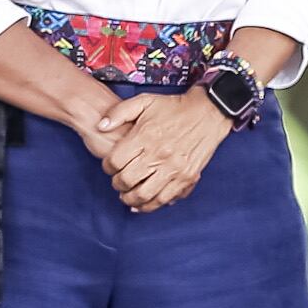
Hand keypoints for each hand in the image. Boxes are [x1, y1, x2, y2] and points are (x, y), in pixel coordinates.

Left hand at [92, 91, 231, 212]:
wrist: (207, 113)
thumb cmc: (173, 107)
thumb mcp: (144, 101)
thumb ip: (119, 112)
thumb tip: (100, 126)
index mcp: (145, 136)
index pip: (115, 161)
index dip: (107, 167)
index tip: (109, 167)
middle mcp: (158, 154)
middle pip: (127, 180)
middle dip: (117, 184)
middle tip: (117, 182)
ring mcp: (173, 168)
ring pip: (143, 194)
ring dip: (130, 198)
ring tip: (126, 195)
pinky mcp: (186, 177)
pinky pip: (163, 199)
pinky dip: (149, 206)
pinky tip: (141, 204)